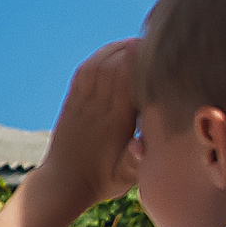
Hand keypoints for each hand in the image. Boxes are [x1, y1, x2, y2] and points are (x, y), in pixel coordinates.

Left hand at [28, 39, 141, 212]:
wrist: (62, 185)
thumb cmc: (101, 181)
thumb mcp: (125, 178)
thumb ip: (136, 160)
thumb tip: (142, 146)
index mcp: (113, 123)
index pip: (126, 82)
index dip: (142, 62)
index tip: (163, 51)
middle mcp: (95, 109)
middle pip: (113, 67)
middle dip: (134, 50)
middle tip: (156, 41)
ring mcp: (80, 104)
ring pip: (97, 65)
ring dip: (117, 49)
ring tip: (138, 42)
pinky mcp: (71, 104)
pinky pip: (83, 72)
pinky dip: (99, 57)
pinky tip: (114, 51)